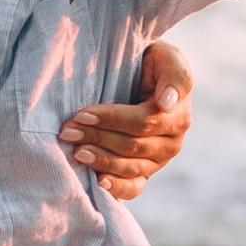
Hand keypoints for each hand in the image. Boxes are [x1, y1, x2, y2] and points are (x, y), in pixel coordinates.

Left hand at [58, 41, 192, 201]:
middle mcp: (172, 141)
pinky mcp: (147, 172)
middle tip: (67, 131)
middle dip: (97, 138)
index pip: (142, 122)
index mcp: (178, 114)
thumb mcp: (167, 58)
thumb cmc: (154, 63)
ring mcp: (160, 159)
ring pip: (130, 167)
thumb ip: (175, 76)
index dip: (111, 120)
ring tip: (76, 151)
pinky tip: (99, 183)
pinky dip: (118, 188)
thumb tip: (167, 103)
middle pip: (132, 146)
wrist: (146, 75)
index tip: (82, 114)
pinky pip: (135, 187)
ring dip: (100, 160)